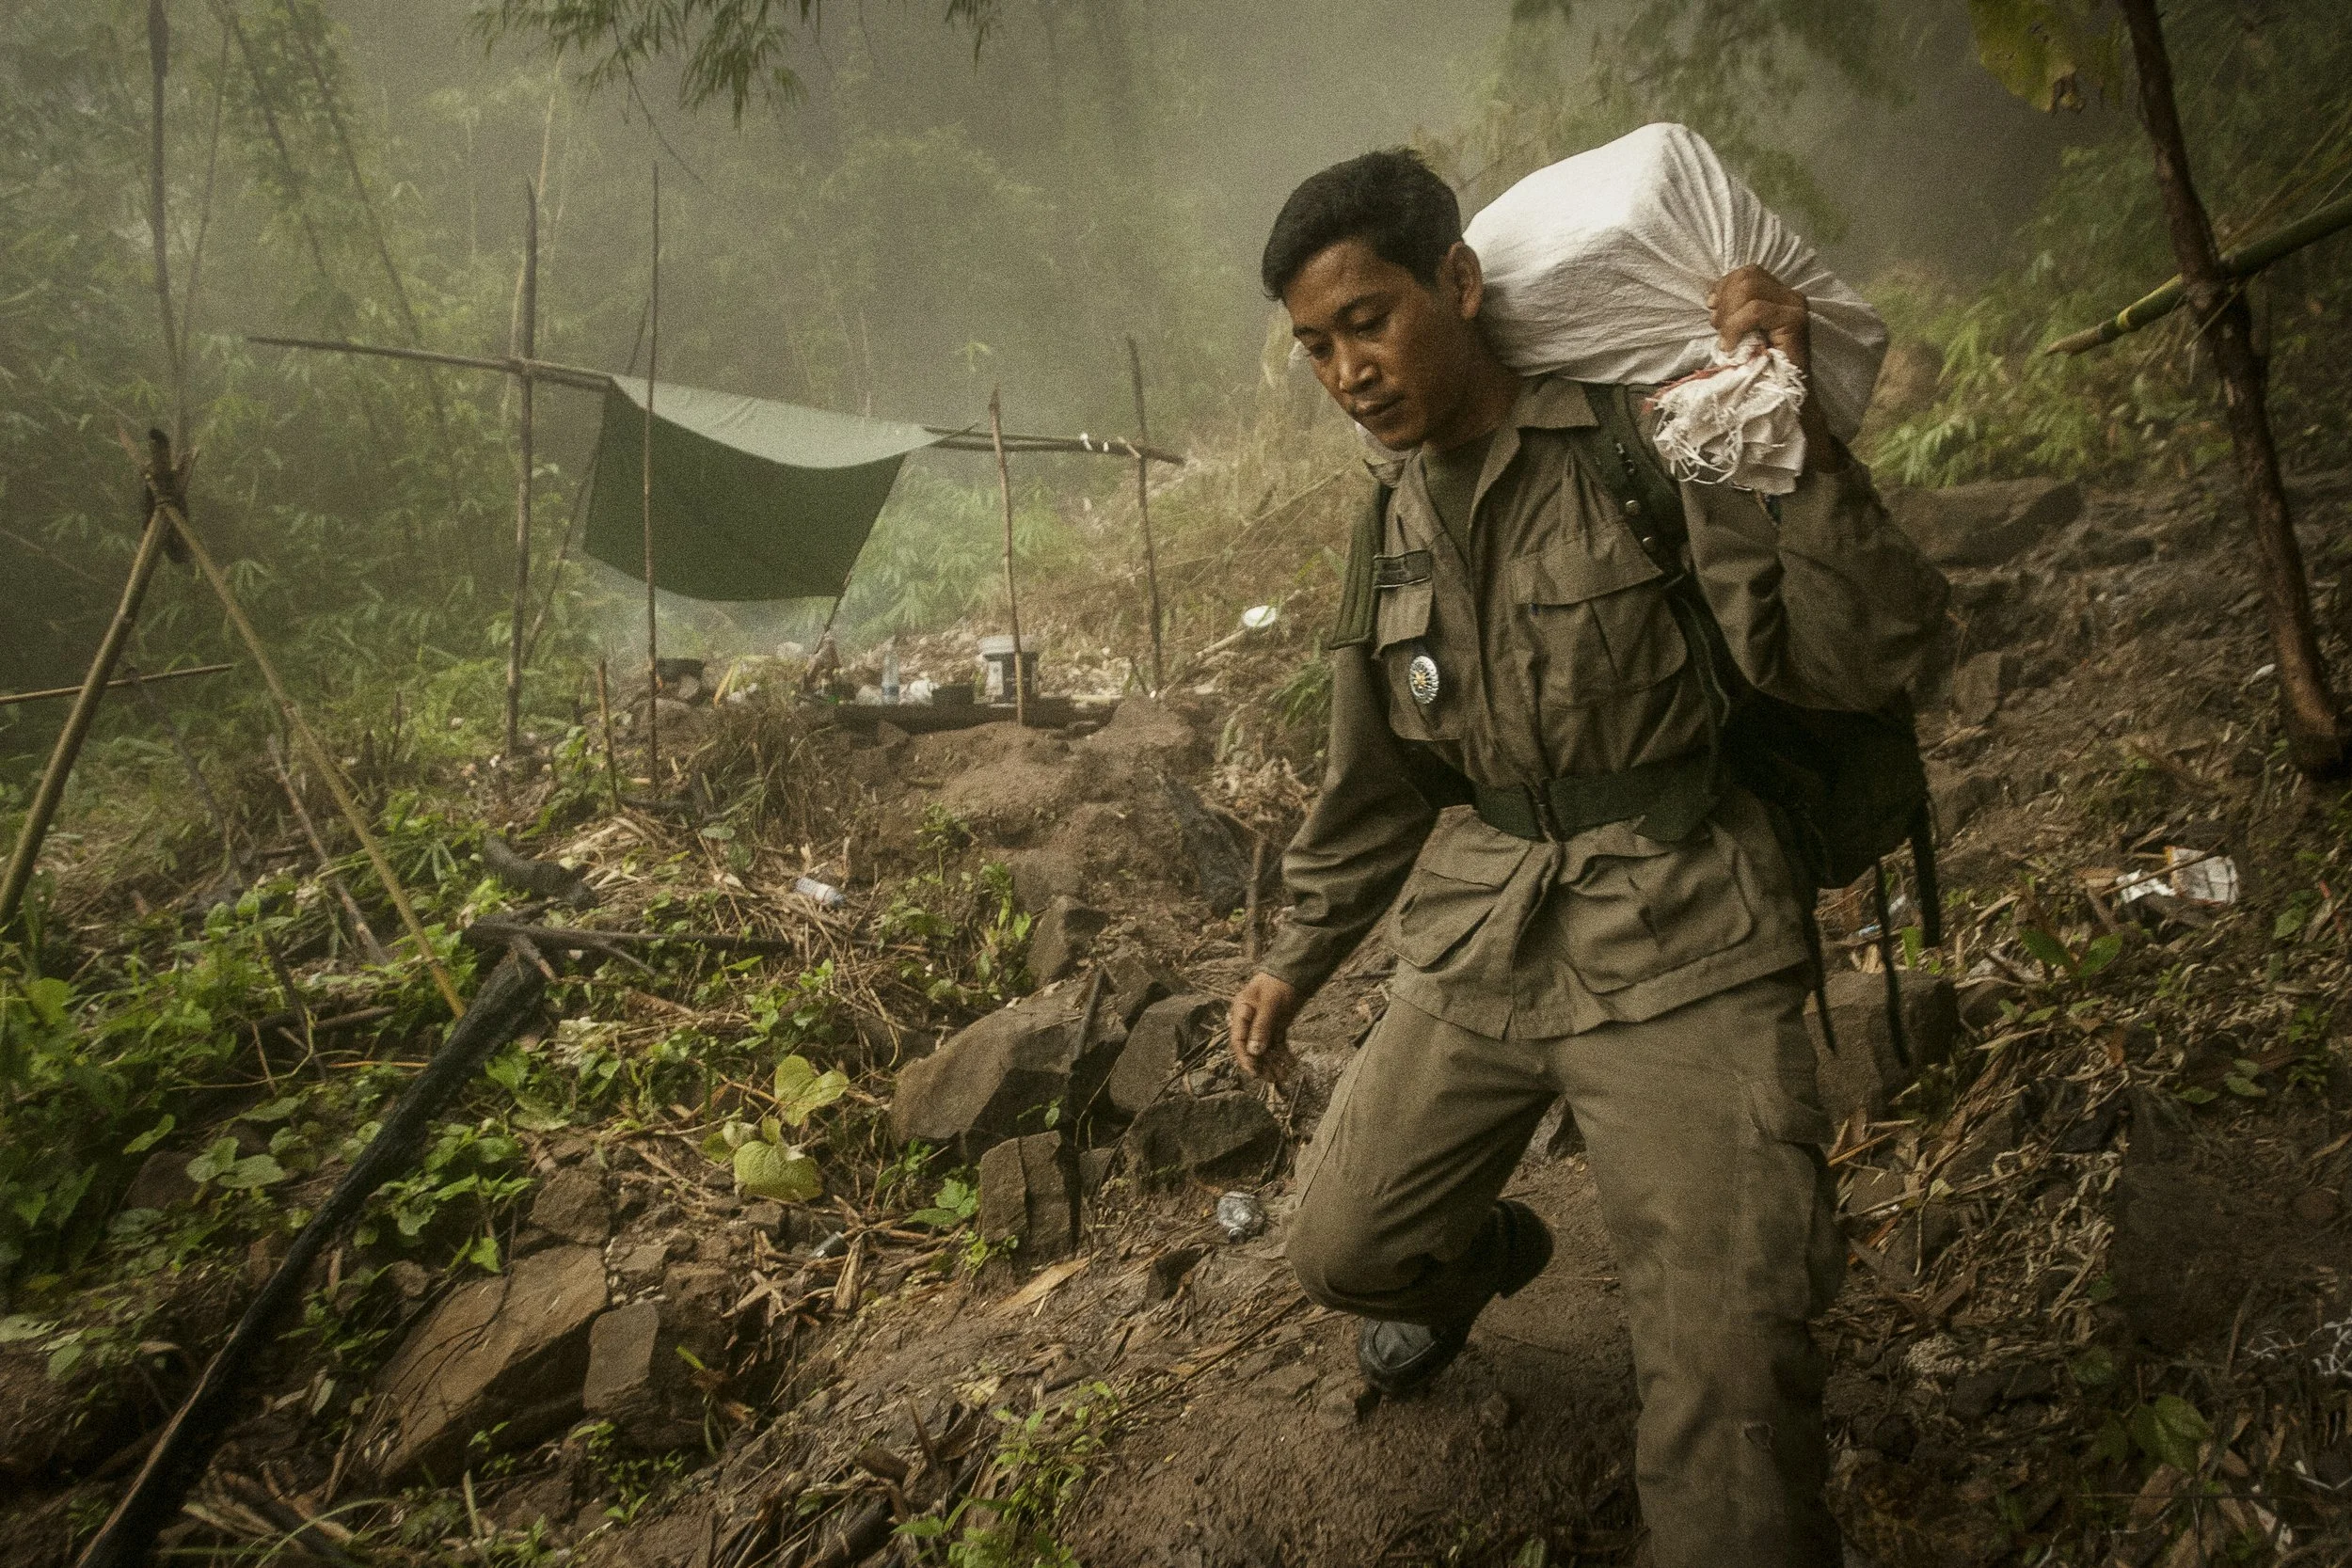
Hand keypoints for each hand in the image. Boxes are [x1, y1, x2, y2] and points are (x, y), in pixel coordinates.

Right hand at [1228, 972, 1300, 1085]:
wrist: (1296, 972)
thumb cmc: (1278, 984)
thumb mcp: (1269, 1004)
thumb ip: (1261, 1028)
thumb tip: (1254, 1051)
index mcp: (1241, 1012)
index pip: (1238, 1040)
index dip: (1245, 1057)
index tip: (1254, 1072)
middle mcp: (1250, 1021)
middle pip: (1251, 1048)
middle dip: (1261, 1064)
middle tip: (1272, 1079)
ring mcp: (1263, 1025)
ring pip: (1265, 1049)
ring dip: (1273, 1062)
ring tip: (1284, 1076)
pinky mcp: (1276, 1026)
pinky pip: (1277, 1044)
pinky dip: (1283, 1054)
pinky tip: (1291, 1063)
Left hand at [1709, 263, 1842, 470]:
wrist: (1787, 401)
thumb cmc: (1761, 373)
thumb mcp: (1741, 337)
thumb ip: (1734, 316)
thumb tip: (1710, 301)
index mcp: (1777, 296)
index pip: (1747, 272)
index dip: (1724, 286)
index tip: (1711, 309)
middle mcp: (1790, 297)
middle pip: (1747, 275)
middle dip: (1723, 300)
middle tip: (1717, 328)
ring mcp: (1794, 307)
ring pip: (1749, 288)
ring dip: (1728, 314)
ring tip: (1726, 339)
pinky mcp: (1795, 321)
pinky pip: (1756, 310)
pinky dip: (1735, 327)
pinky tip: (1731, 346)